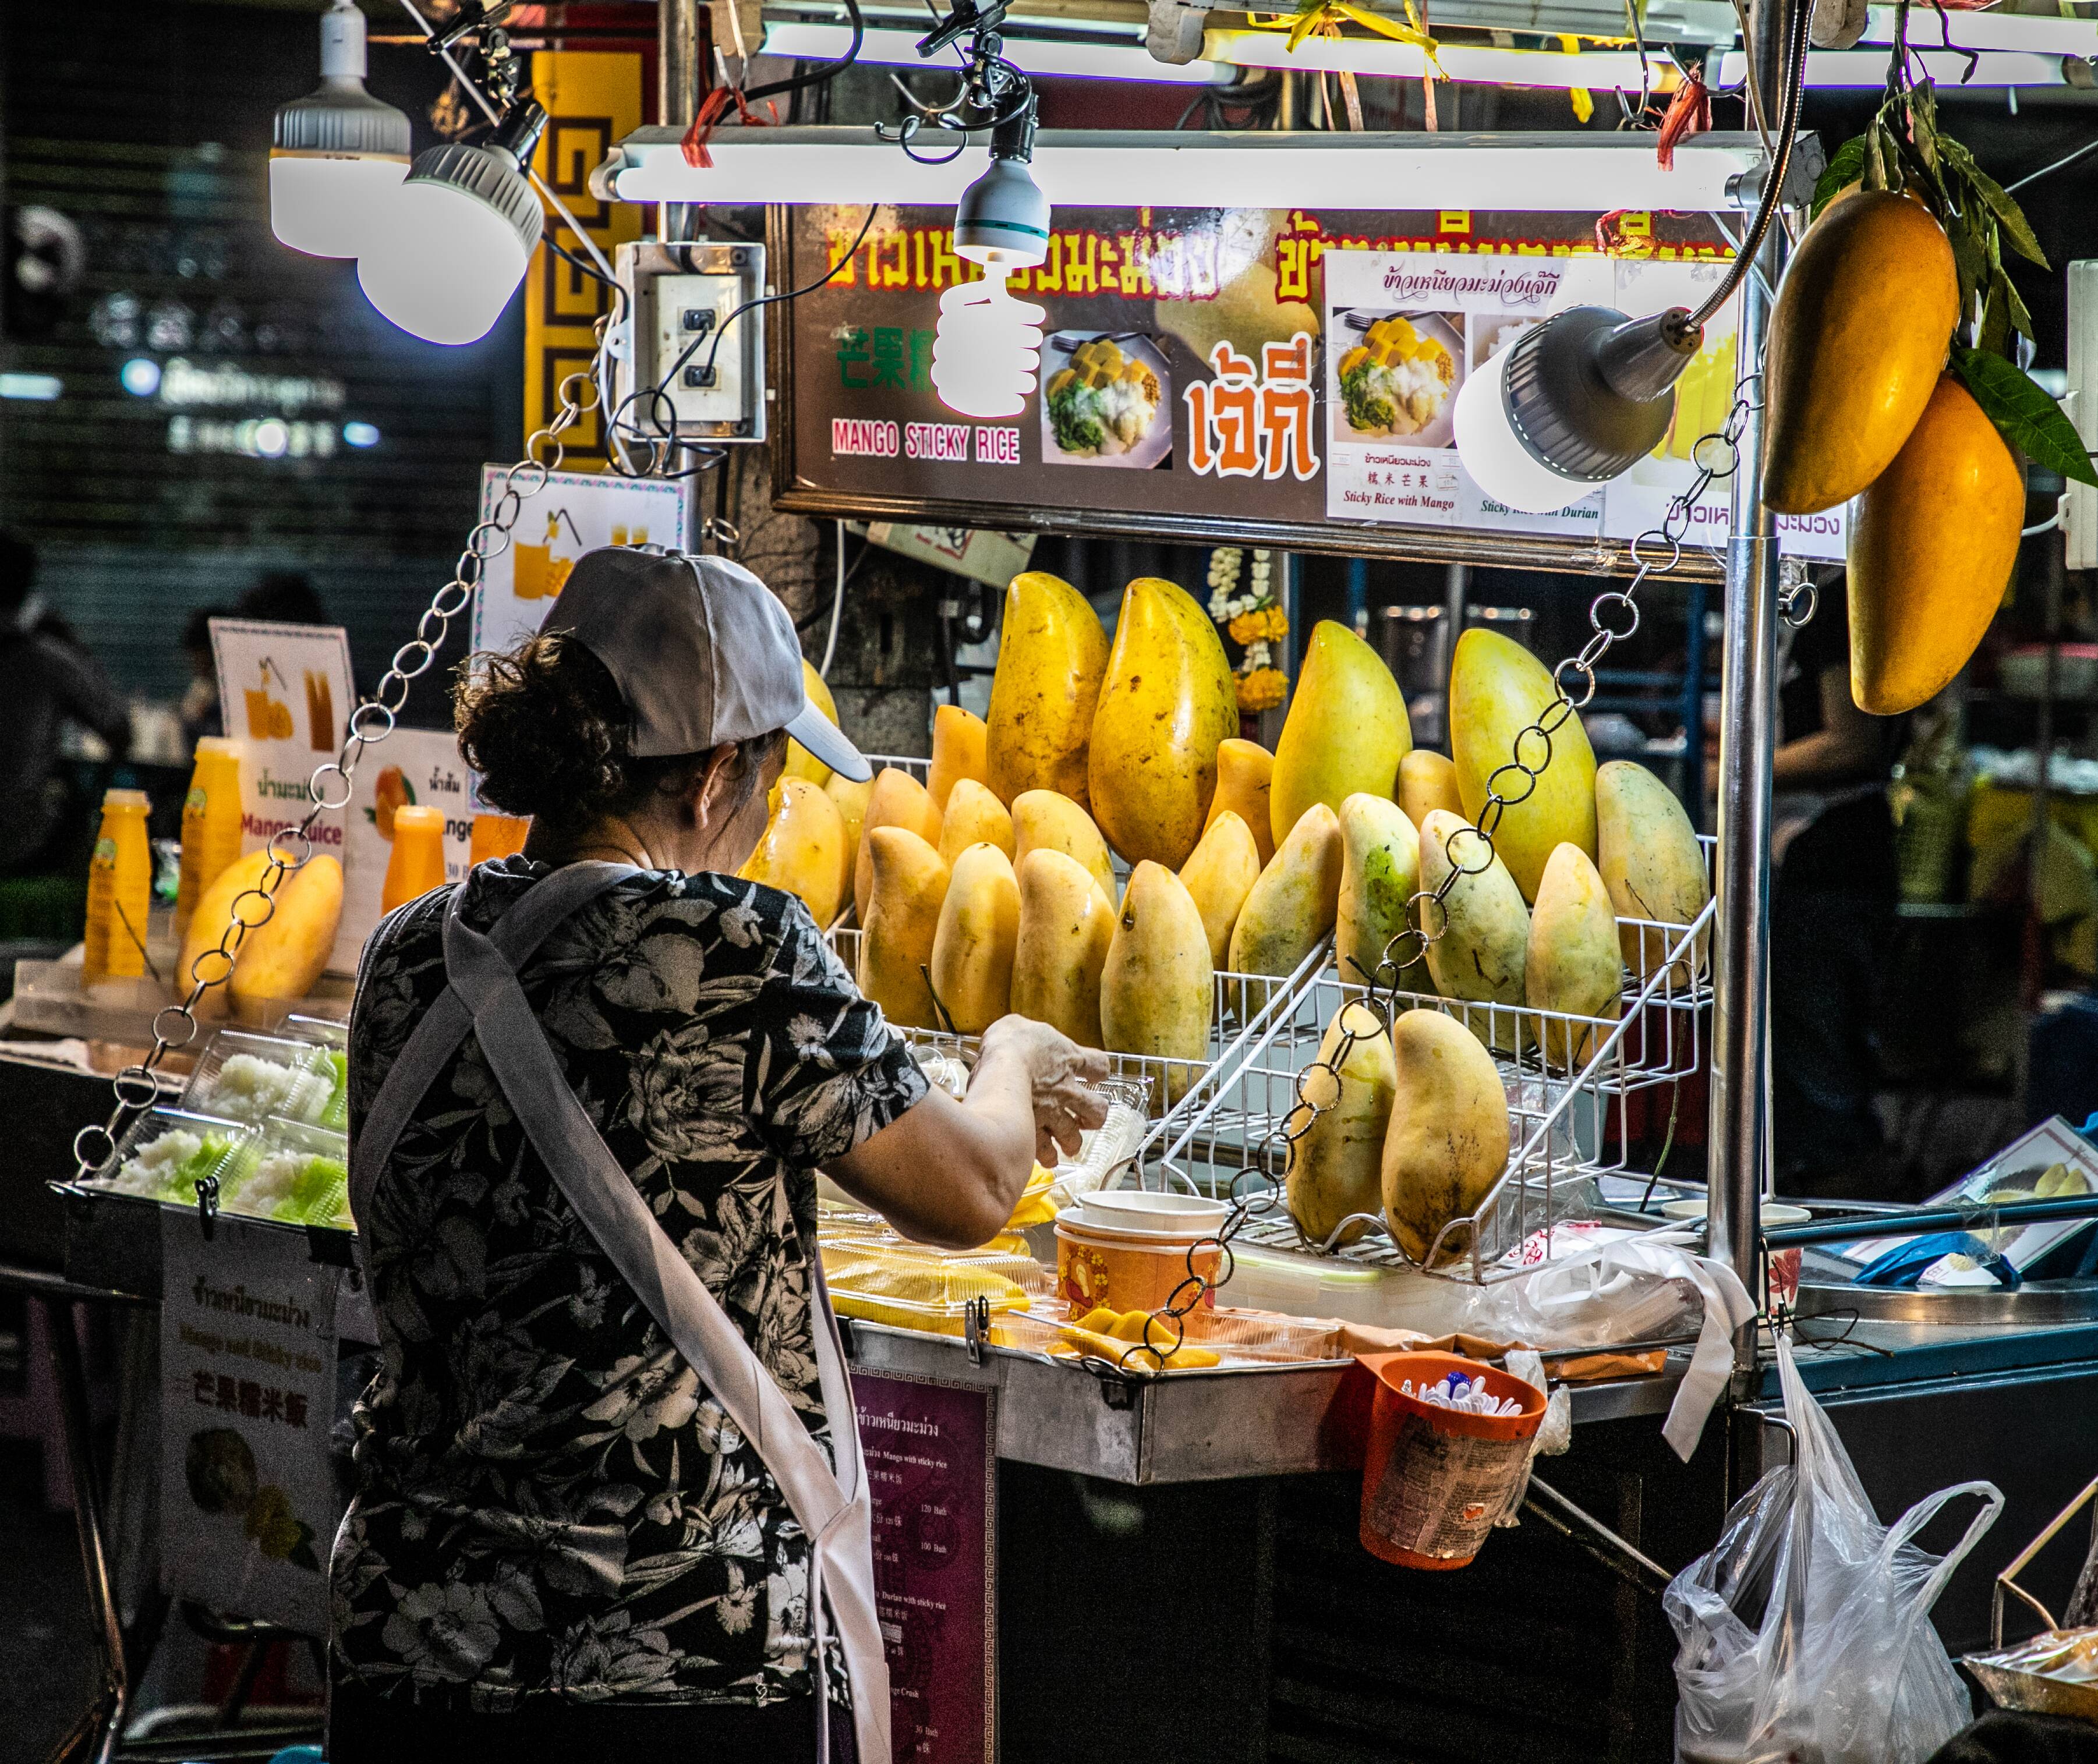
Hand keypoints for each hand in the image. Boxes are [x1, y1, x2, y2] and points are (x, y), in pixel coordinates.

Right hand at [974, 1015, 1109, 1165]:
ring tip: (1068, 1145)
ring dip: (1072, 1142)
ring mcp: (1053, 1114)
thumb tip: (1015, 1033)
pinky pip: (1046, 1151)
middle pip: (1098, 1110)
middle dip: (1094, 1118)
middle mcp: (1068, 1090)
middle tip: (1085, 1119)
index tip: (1095, 1074)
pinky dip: (1046, 1156)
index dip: (1099, 1071)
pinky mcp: (1034, 1132)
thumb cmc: (1010, 1042)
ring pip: (1074, 1137)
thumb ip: (1024, 1035)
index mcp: (1069, 1059)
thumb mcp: (1018, 1026)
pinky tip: (1046, 1158)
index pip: (1100, 1066)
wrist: (1001, 1068)